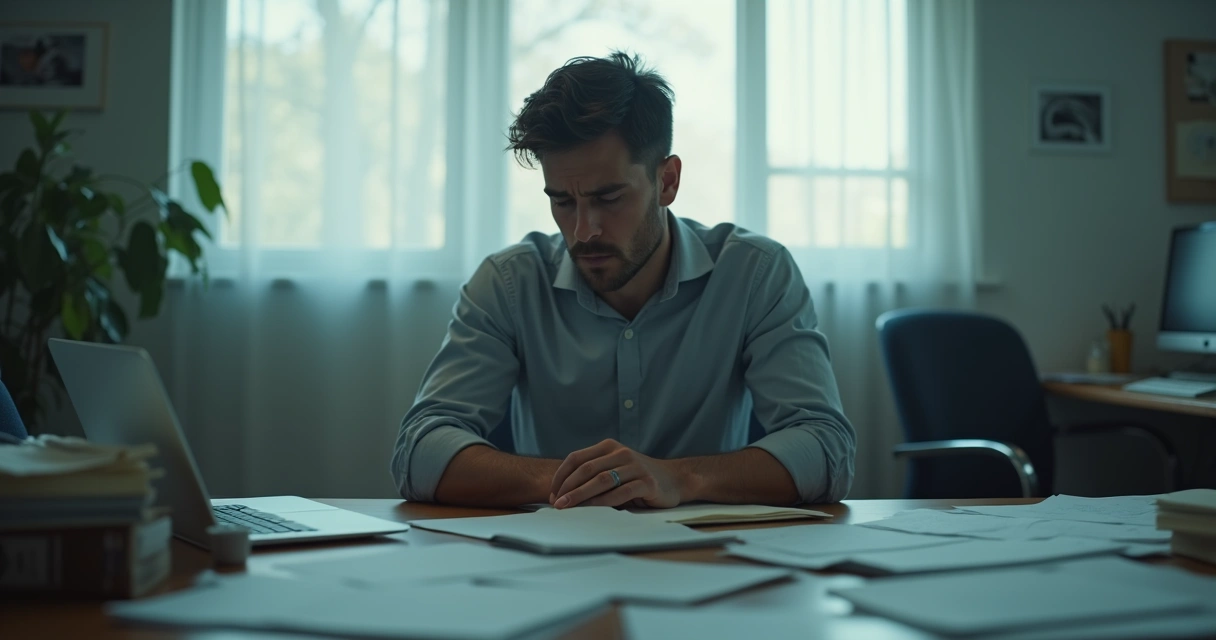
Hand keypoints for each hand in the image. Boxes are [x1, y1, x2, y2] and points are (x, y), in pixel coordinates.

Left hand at [549, 439, 684, 508]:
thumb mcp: (615, 469)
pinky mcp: (648, 482)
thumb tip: (562, 493)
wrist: (674, 480)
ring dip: (581, 495)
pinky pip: (621, 492)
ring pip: (602, 480)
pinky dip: (604, 501)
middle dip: (568, 487)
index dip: (561, 476)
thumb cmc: (637, 478)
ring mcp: (636, 466)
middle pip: (587, 469)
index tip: (552, 493)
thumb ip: (594, 474)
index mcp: (609, 447)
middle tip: (556, 503)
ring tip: (567, 507)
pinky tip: (592, 510)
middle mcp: (621, 453)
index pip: (577, 458)